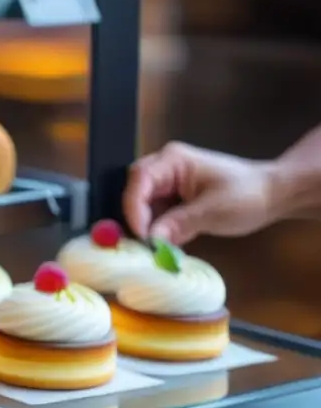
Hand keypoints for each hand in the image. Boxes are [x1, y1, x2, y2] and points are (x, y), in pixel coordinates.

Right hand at [124, 141, 276, 244]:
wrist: (274, 195)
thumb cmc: (248, 195)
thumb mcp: (214, 211)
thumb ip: (180, 223)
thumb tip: (152, 240)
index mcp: (174, 159)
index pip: (140, 180)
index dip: (135, 208)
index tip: (143, 236)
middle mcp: (165, 167)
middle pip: (134, 191)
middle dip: (136, 218)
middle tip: (143, 244)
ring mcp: (168, 182)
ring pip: (141, 205)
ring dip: (146, 226)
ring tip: (155, 248)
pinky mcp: (172, 198)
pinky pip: (154, 213)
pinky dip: (156, 229)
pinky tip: (164, 244)